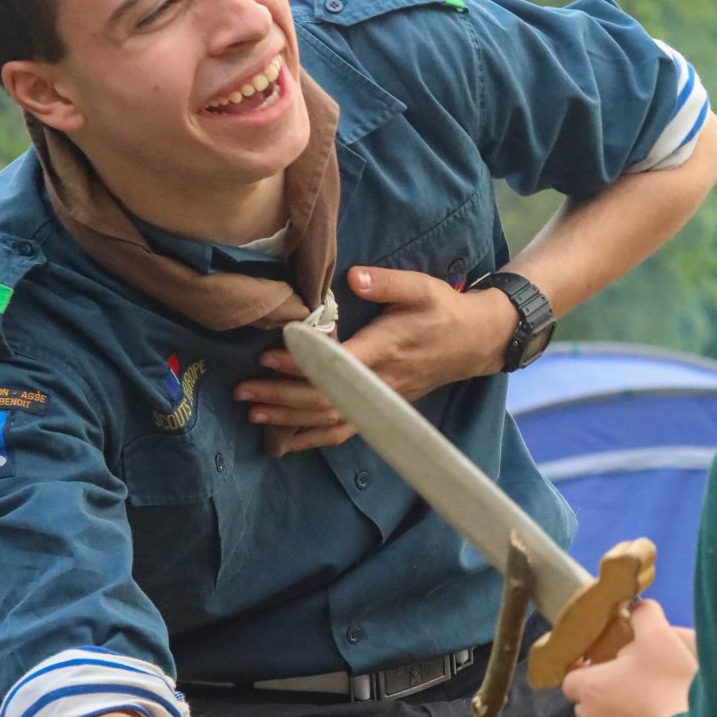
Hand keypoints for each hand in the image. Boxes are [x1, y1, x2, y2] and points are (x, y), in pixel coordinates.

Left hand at [233, 265, 517, 456]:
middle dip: (282, 396)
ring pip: (329, 421)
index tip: (267, 357)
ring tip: (252, 410)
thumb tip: (353, 277)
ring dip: (289, 419)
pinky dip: (310, 438)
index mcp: (385, 350)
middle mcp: (380, 384)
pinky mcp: (379, 411)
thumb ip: (386, 282)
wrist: (473, 342)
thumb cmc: (442, 310)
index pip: (338, 365)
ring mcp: (379, 403)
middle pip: (325, 400)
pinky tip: (281, 439)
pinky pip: (342, 432)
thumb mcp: (420, 286)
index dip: (302, 365)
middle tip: (244, 389)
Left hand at [562, 600, 697, 716]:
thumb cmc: (669, 683)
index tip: (603, 663)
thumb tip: (639, 606)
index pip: (570, 680)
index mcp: (591, 688)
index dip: (585, 670)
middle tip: (634, 679)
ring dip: (621, 716)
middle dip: (605, 692)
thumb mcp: (659, 636)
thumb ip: (644, 615)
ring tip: (652, 703)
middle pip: (588, 702)